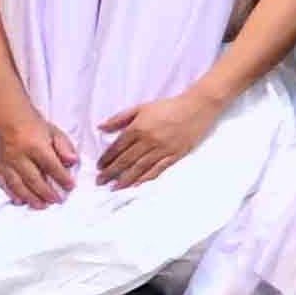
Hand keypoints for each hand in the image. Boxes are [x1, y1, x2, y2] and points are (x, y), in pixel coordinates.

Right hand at [0, 104, 81, 203]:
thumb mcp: (54, 132)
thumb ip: (65, 147)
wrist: (9, 118)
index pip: (51, 166)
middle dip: (47, 193)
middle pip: (34, 179)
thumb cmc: (34, 126)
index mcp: (35, 145)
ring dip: (31, 198)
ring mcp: (6, 162)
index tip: (70, 187)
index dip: (62, 178)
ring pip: (18, 185)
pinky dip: (11, 193)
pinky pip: (2, 183)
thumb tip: (73, 162)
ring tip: (42, 205)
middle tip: (57, 200)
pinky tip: (20, 200)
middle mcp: (19, 156)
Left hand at [97, 89, 231, 185]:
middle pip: (126, 160)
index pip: (117, 147)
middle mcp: (148, 140)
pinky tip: (137, 185)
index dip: (107, 158)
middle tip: (100, 181)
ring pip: (139, 167)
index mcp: (138, 127)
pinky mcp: (174, 155)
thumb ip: (120, 118)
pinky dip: (146, 178)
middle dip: (111, 172)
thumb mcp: (141, 107)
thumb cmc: (168, 107)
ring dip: (125, 179)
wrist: (196, 108)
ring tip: (114, 188)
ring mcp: (162, 149)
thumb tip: (101, 127)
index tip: (99, 167)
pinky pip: (157, 169)